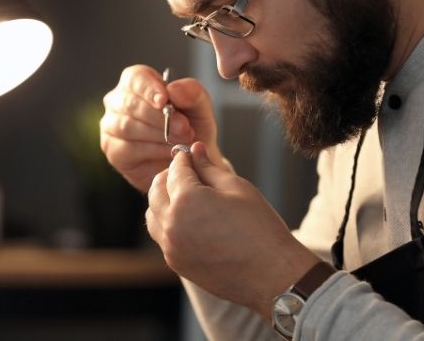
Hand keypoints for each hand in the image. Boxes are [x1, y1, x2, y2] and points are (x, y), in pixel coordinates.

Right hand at [100, 65, 223, 191]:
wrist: (191, 158)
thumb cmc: (192, 125)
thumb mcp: (200, 106)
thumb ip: (192, 92)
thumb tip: (173, 90)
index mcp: (137, 82)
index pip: (135, 78)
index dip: (149, 89)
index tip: (164, 102)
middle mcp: (118, 101)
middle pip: (131, 104)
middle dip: (160, 117)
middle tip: (185, 128)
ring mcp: (111, 126)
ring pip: (128, 127)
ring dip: (159, 135)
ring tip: (183, 140)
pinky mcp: (114, 151)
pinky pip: (128, 149)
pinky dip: (153, 151)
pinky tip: (170, 152)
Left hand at [146, 142, 320, 317]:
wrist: (270, 273)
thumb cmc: (259, 227)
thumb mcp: (237, 187)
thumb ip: (209, 167)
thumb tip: (195, 150)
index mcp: (187, 200)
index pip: (175, 170)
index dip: (183, 158)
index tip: (191, 153)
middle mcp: (172, 224)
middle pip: (156, 190)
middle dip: (169, 176)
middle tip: (188, 171)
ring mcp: (171, 247)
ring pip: (153, 214)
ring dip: (163, 199)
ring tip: (186, 194)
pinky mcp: (176, 263)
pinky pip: (161, 236)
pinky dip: (167, 221)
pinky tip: (188, 218)